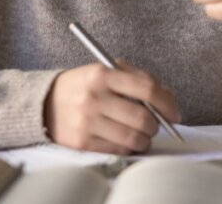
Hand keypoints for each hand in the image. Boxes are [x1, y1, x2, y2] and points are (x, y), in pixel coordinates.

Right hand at [43, 62, 181, 154]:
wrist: (45, 102)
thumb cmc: (84, 85)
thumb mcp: (106, 71)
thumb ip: (138, 80)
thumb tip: (169, 100)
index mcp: (103, 74)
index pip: (147, 88)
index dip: (168, 103)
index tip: (176, 113)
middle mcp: (94, 97)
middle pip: (143, 118)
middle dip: (157, 125)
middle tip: (156, 125)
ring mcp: (87, 121)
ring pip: (133, 138)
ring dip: (145, 139)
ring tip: (142, 134)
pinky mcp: (82, 142)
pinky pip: (118, 149)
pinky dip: (129, 147)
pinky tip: (126, 140)